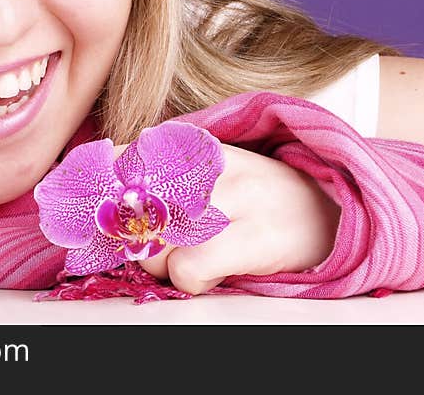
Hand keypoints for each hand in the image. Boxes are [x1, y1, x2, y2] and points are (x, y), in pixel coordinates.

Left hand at [113, 142, 341, 294]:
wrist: (331, 207)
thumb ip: (156, 177)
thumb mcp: (207, 172)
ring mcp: (236, 196)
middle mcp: (210, 163)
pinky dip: (189, 278)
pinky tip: (207, 271)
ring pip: (154, 242)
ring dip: (159, 262)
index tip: (92, 210)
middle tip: (152, 244)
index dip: (97, 193)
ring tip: (188, 256)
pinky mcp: (259, 235)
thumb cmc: (255, 196)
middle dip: (130, 238)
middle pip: (131, 210)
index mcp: (192, 145)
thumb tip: (97, 199)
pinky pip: (189, 267)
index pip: (121, 161)